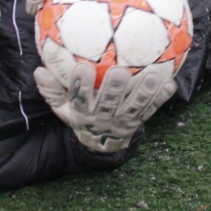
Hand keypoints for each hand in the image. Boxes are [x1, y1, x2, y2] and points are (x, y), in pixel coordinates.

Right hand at [34, 63, 176, 152]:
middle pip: (109, 104)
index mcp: (83, 113)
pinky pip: (151, 110)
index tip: (82, 66)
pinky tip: (171, 84)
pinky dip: (161, 98)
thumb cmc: (81, 114)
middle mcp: (103, 119)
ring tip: (152, 76)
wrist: (101, 143)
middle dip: (114, 89)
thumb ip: (52, 90)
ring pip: (134, 108)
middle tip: (119, 71)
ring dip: (144, 93)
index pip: (79, 99)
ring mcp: (122, 122)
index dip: (81, 85)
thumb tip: (39, 70)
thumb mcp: (62, 108)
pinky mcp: (137, 122)